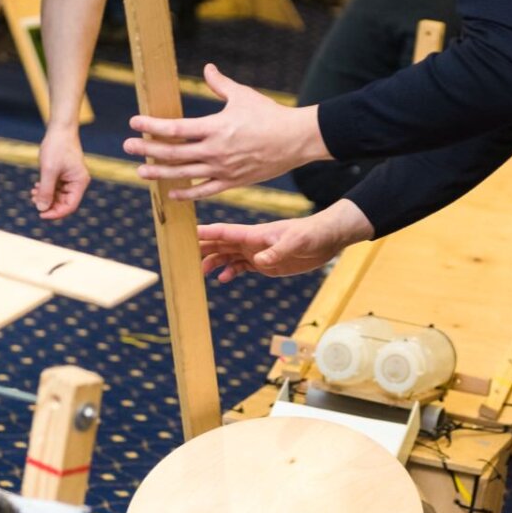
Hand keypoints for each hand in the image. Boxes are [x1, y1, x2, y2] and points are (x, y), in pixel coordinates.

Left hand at [33, 126, 90, 219]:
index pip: (70, 206)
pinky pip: (55, 188)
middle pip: (64, 203)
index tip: (40, 214)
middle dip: (48, 204)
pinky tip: (36, 187)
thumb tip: (41, 209)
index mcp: (79, 183)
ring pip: (58, 196)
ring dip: (45, 197)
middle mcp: (77, 183)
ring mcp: (70, 179)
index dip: (55, 213)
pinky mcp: (64, 174)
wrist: (60, 129)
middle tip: (34, 200)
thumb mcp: (49, 170)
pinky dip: (46, 189)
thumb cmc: (57, 147)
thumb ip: (46, 191)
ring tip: (33, 193)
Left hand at [125, 63, 325, 199]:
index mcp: (215, 127)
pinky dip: (187, 194)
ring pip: (184, 175)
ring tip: (141, 172)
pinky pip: (204, 191)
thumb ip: (220, 84)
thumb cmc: (269, 115)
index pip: (175, 129)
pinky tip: (172, 194)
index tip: (134, 123)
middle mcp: (215, 151)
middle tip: (128, 147)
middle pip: (173, 153)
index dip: (152, 127)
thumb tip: (207, 69)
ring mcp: (223, 169)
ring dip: (160, 173)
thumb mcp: (243, 95)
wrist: (296, 139)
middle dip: (147, 150)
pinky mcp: (232, 182)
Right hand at [198, 200, 372, 281]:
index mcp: (256, 234)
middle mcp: (252, 242)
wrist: (328, 238)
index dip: (206, 233)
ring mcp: (257, 252)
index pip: (225, 232)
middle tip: (183, 256)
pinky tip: (222, 280)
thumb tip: (257, 260)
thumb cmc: (313, 234)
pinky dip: (230, 272)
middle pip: (221, 245)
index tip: (187, 234)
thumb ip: (277, 251)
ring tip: (200, 272)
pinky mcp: (266, 263)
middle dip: (203, 248)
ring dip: (214, 262)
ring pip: (228, 256)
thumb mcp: (297, 242)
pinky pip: (242, 267)